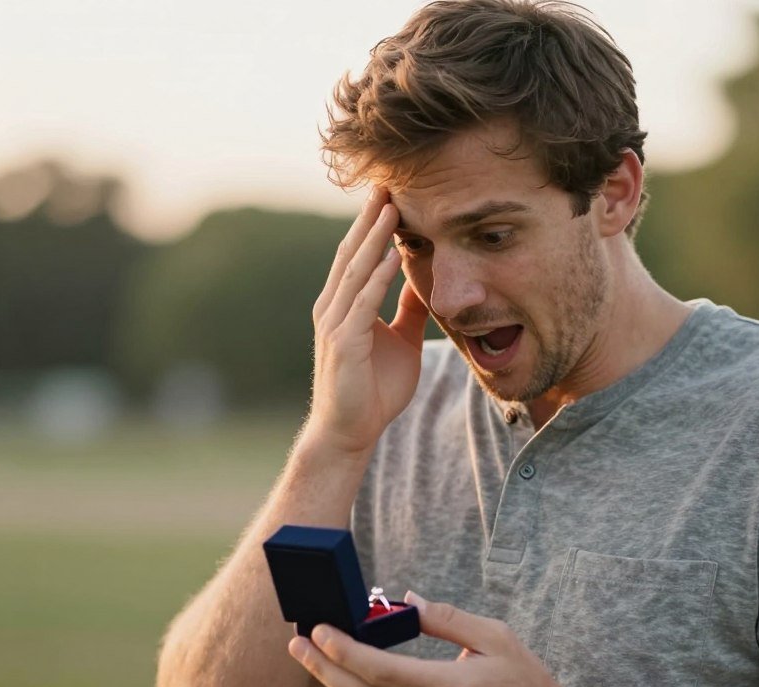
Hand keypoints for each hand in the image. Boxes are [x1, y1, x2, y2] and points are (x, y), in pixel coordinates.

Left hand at [288, 593, 597, 686]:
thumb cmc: (528, 685)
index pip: (379, 670)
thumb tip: (406, 599)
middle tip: (297, 643)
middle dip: (323, 668)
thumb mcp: (496, 639)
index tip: (319, 629)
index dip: (342, 650)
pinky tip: (355, 684)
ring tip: (316, 660)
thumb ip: (447, 618)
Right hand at [305, 188, 428, 455]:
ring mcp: (336, 324)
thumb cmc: (374, 389)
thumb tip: (424, 282)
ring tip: (391, 208)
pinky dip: (379, 277)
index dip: (373, 225)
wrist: (352, 431)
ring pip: (356, 272)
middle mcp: (334, 307)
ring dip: (374, 239)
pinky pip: (364, 303)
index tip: (391, 194)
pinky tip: (394, 254)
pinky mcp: (344, 344)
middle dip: (369, 219)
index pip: (359, 256)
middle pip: (353, 254)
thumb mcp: (402, 341)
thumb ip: (408, 310)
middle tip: (386, 183)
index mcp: (346, 304)